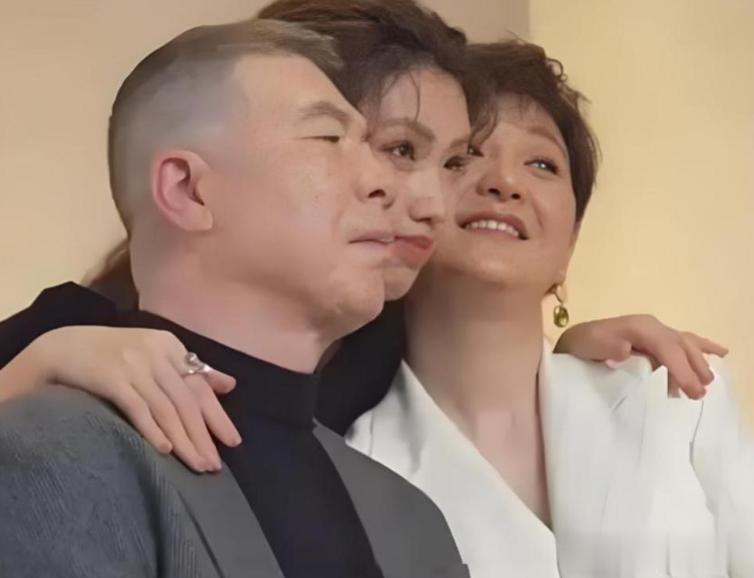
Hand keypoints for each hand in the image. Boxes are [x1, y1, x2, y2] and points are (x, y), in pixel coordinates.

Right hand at [10, 326, 239, 471]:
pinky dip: (153, 430)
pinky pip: (138, 408)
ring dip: (184, 441)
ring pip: (167, 409)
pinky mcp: (111, 378)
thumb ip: (190, 369)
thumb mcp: (154, 353)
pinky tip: (165, 451)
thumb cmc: (112, 354)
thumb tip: (230, 385)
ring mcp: (134, 365)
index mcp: (170, 345)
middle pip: (187, 401)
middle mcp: (156, 353)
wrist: (61, 347)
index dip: (217, 416)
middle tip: (214, 465)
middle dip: (203, 436)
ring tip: (196, 465)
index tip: (233, 442)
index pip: (200, 387)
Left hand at [554, 315, 727, 398]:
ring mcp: (653, 331)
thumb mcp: (588, 346)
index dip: (681, 368)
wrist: (573, 343)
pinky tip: (719, 353)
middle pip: (680, 345)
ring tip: (706, 383)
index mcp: (638, 327)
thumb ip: (608, 347)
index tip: (692, 390)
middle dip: (693, 368)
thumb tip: (626, 350)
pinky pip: (681, 340)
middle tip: (700, 393)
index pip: (667, 347)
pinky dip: (700, 346)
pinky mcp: (653, 339)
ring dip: (698, 362)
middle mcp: (650, 326)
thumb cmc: (581, 347)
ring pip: (684, 343)